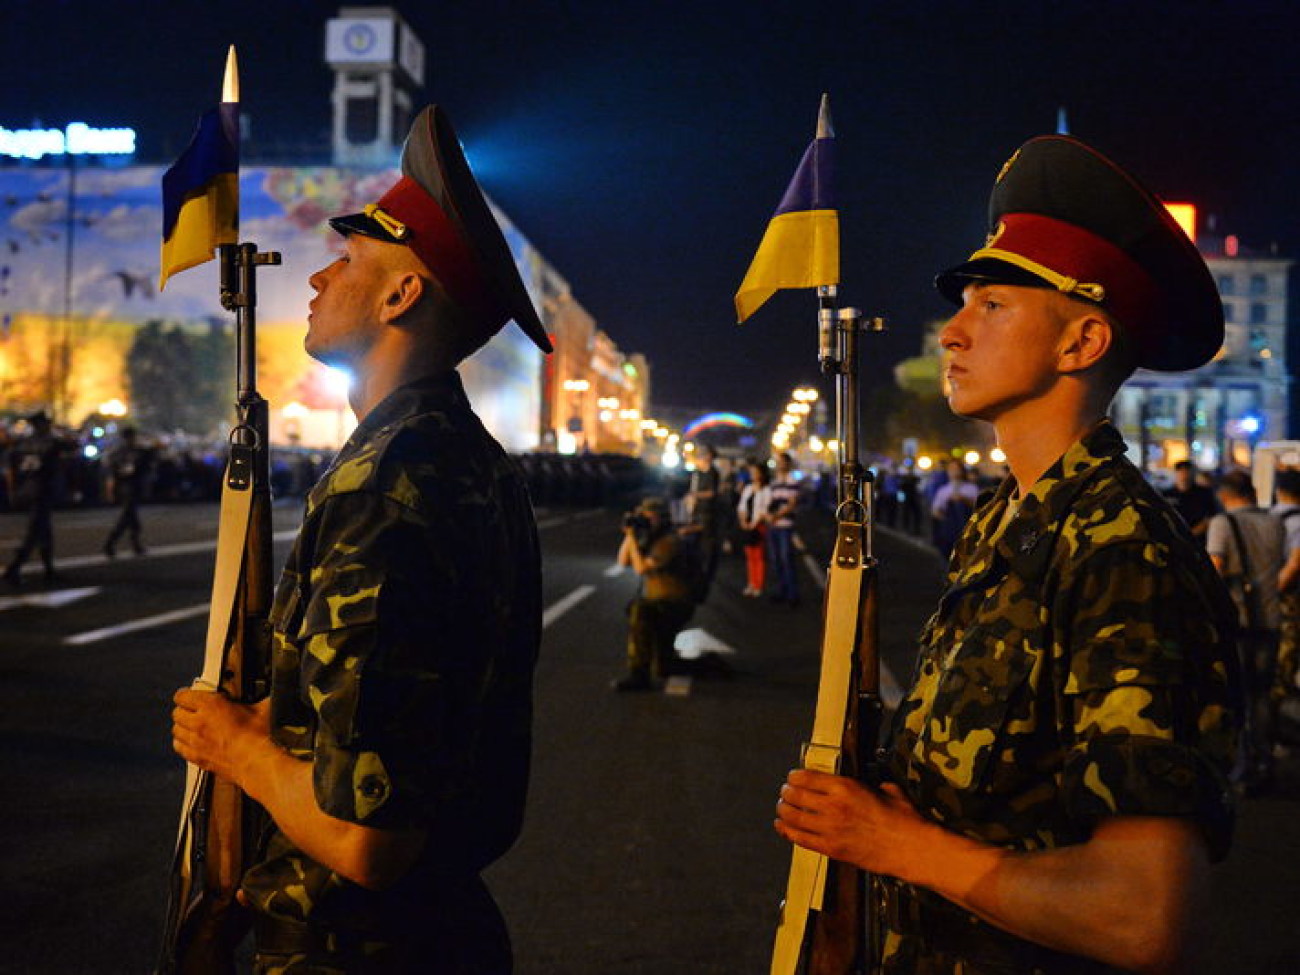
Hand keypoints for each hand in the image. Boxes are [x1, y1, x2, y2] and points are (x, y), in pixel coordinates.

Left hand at [171, 688, 270, 787]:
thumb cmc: (259, 737)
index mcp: (211, 705)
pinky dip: (183, 743)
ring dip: (182, 726)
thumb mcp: (264, 709)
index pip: (182, 696)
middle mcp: (198, 723)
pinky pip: (179, 747)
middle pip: (177, 713)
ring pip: (176, 730)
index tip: (192, 694)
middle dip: (184, 709)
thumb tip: (271, 694)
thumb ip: (262, 698)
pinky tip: (192, 741)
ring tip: (193, 725)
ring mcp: (195, 742)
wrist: (257, 763)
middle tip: (195, 709)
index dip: (186, 694)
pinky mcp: (197, 757)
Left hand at [774, 769, 933, 880]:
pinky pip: (800, 839)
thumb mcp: (887, 789)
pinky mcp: (831, 849)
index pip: (806, 777)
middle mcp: (833, 806)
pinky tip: (782, 827)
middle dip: (786, 792)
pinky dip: (787, 832)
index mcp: (845, 787)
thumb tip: (867, 785)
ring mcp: (830, 829)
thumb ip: (870, 784)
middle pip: (795, 795)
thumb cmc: (903, 819)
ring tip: (782, 808)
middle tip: (785, 792)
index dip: (794, 776)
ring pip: (793, 817)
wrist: (910, 848)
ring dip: (783, 810)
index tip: (792, 777)